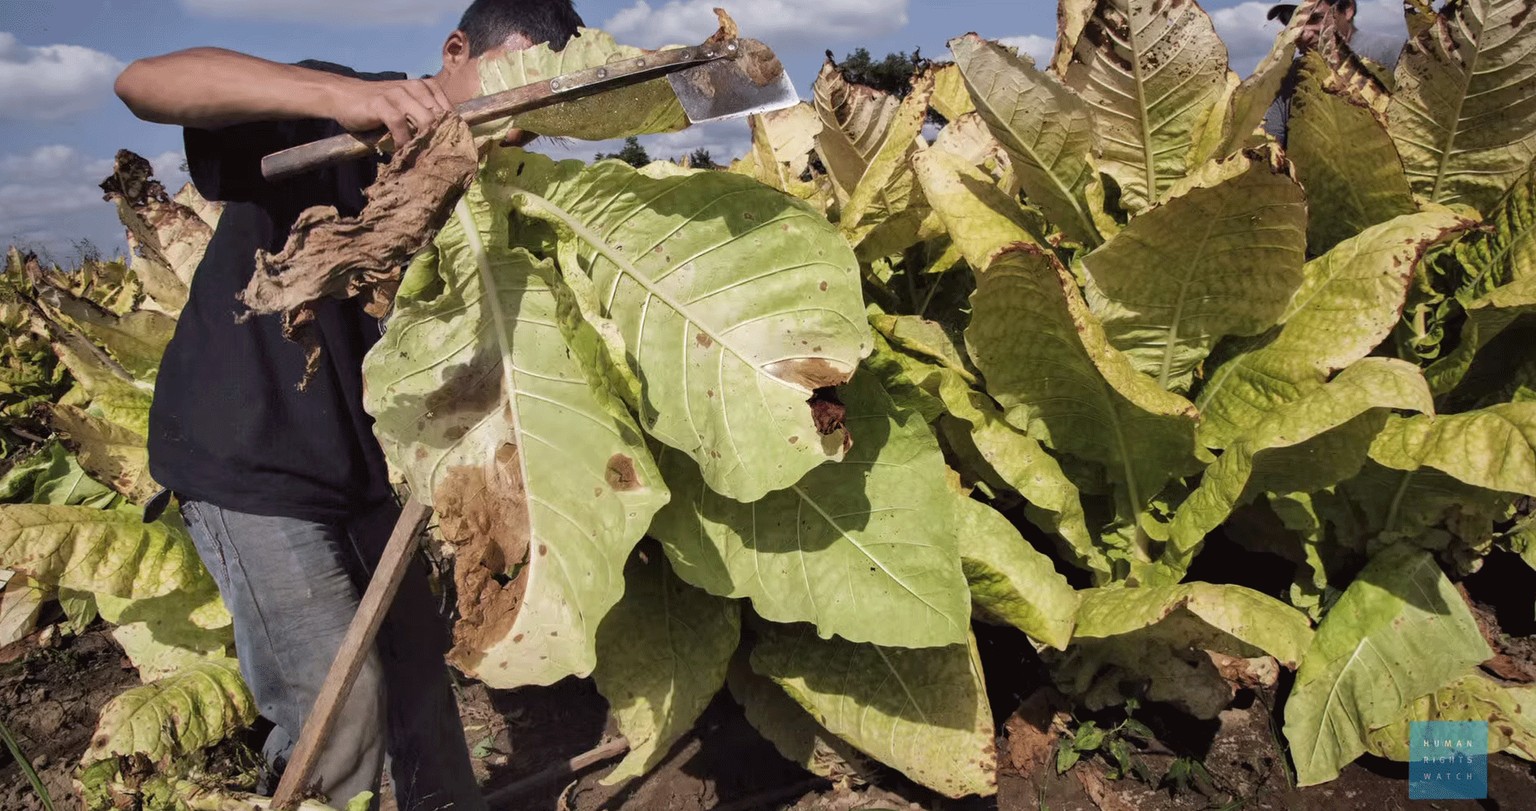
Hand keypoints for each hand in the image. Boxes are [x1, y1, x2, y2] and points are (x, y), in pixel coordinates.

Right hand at [331, 77, 453, 150]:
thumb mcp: (406, 109)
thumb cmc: (379, 107)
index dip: (453, 132)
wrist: (344, 96)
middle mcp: (415, 87)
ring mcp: (398, 93)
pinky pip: (400, 124)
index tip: (452, 152)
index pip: (449, 110)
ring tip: (421, 158)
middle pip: (440, 117)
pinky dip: (402, 141)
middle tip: (438, 160)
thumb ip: (423, 118)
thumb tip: (443, 144)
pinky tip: (399, 152)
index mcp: (426, 87)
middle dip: (440, 140)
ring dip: (424, 143)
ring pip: (424, 119)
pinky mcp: (381, 102)